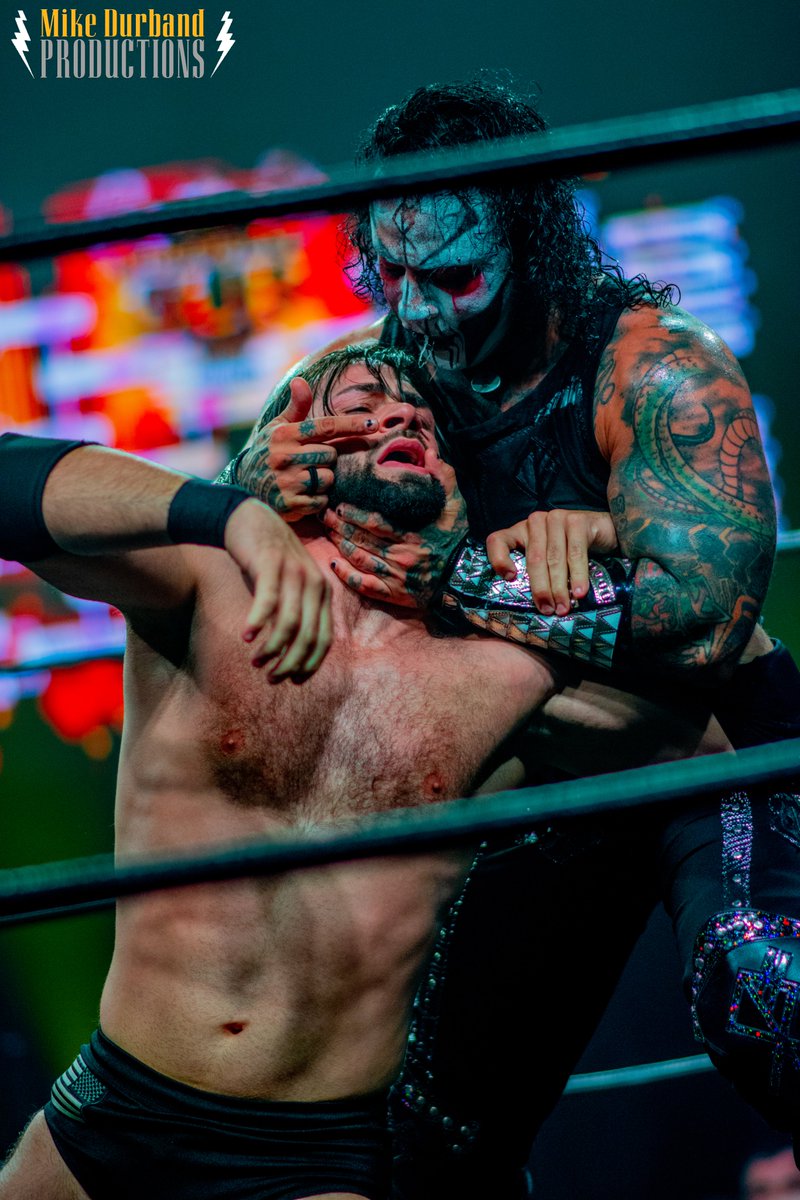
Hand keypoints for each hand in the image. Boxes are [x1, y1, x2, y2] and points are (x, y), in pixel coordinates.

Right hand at [223, 497, 331, 679]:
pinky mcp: (271, 563)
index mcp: (322, 593)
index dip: (309, 665)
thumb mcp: (287, 589)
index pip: (324, 639)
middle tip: (271, 678)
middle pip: (308, 636)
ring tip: (256, 662)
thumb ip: (294, 615)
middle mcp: (314, 583)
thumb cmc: (266, 561)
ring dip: (272, 648)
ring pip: (289, 623)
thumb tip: (290, 656)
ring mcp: (294, 571)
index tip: (291, 681)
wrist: (246, 518)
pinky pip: (268, 601)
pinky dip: (257, 623)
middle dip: (290, 664)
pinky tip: (245, 637)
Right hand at [235, 378, 376, 520]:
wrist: (243, 488)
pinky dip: (317, 499)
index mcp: (284, 434)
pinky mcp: (290, 504)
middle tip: (308, 461)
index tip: (374, 424)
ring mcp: (287, 481)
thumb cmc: (267, 452)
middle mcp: (284, 456)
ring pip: (328, 478)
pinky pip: (321, 500)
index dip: (352, 425)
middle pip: (331, 455)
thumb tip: (300, 381)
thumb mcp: (277, 427)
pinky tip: (301, 494)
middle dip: (326, 459)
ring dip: (323, 480)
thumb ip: (296, 407)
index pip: (325, 426)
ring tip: (303, 478)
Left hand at [322, 462, 468, 608]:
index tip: (339, 506)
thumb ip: (442, 476)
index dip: (354, 515)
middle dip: (340, 527)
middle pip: (361, 540)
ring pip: (360, 560)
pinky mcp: (394, 594)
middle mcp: (400, 556)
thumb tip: (427, 450)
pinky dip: (347, 576)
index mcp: (411, 534)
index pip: (375, 523)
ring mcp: (396, 577)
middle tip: (325, 516)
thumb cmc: (457, 538)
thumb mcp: (454, 503)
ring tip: (328, 533)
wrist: (466, 576)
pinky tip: (334, 565)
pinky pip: (364, 586)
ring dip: (340, 546)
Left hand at [487, 509, 618, 615]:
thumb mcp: (547, 559)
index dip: (498, 559)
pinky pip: (576, 553)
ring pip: (554, 559)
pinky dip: (578, 575)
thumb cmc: (570, 549)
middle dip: (541, 588)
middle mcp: (536, 521)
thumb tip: (534, 605)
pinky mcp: (577, 520)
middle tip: (548, 610)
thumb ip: (535, 572)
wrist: (603, 531)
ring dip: (559, 587)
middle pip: (533, 559)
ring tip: (563, 608)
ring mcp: (556, 518)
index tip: (509, 578)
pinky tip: (579, 592)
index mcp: (520, 531)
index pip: (497, 540)